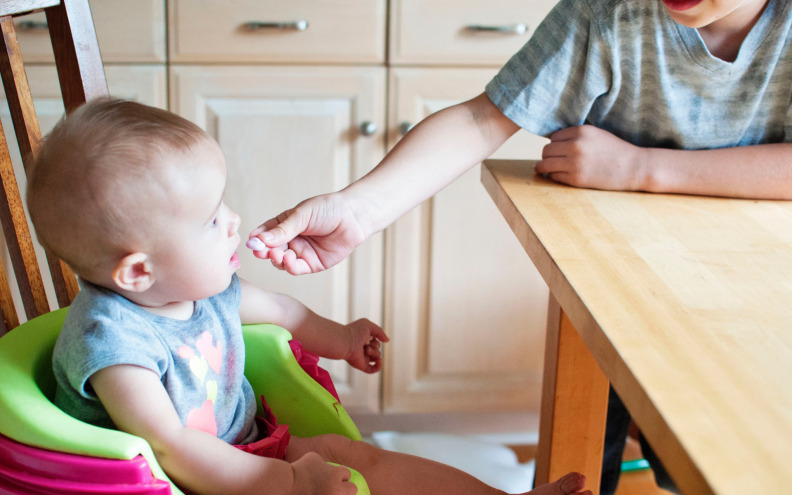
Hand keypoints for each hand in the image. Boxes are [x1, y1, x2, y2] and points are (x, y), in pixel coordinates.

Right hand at [248, 193, 366, 274]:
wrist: (353, 217)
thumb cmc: (328, 209)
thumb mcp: (301, 216)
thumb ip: (282, 230)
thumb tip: (259, 240)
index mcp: (285, 224)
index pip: (265, 233)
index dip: (257, 239)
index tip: (251, 242)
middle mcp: (291, 240)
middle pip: (270, 249)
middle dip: (264, 251)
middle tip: (260, 252)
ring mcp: (301, 252)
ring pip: (281, 261)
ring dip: (276, 259)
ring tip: (277, 254)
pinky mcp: (312, 264)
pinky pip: (296, 269)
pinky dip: (289, 266)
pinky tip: (289, 259)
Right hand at [290, 452, 356, 494]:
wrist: (287, 484)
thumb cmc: (299, 469)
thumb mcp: (315, 458)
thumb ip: (326, 463)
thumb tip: (328, 466)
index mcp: (335, 474)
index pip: (347, 474)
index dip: (340, 474)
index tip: (332, 475)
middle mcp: (336, 489)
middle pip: (352, 489)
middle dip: (345, 487)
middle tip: (335, 486)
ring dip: (337, 493)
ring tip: (327, 491)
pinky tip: (319, 493)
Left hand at [344, 318, 388, 373]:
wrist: (345, 342)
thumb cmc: (354, 332)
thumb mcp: (369, 325)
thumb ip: (380, 331)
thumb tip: (387, 341)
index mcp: (363, 340)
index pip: (375, 340)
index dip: (375, 337)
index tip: (368, 335)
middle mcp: (363, 349)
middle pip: (377, 349)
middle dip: (375, 345)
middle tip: (365, 343)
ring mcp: (363, 358)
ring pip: (377, 357)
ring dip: (374, 352)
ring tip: (365, 349)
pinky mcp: (362, 365)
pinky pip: (373, 369)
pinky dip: (378, 366)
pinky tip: (379, 360)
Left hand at [536, 125, 647, 190]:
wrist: (633, 168)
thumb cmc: (614, 151)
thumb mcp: (596, 134)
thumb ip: (575, 136)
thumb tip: (551, 142)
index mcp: (581, 131)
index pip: (553, 137)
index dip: (555, 145)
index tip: (560, 151)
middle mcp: (575, 146)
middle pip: (546, 150)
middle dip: (548, 156)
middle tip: (553, 161)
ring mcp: (574, 163)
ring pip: (545, 164)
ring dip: (544, 167)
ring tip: (545, 170)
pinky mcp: (575, 179)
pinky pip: (554, 177)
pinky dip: (554, 177)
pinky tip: (561, 176)